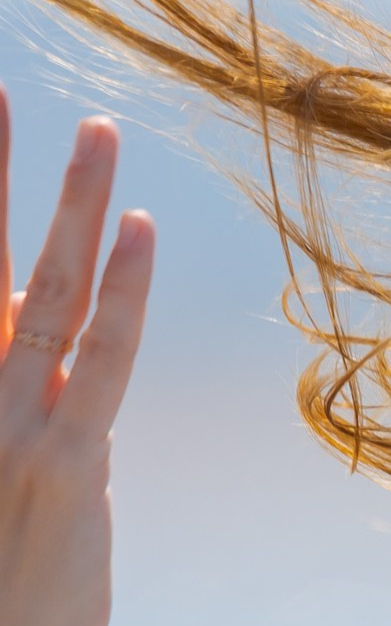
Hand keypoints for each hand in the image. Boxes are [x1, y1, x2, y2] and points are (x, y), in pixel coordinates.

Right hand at [0, 90, 155, 625]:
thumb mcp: (0, 494)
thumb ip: (29, 420)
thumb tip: (56, 374)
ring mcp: (6, 429)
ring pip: (47, 292)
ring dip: (74, 206)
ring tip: (98, 131)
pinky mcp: (66, 468)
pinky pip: (103, 361)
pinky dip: (126, 294)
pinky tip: (141, 231)